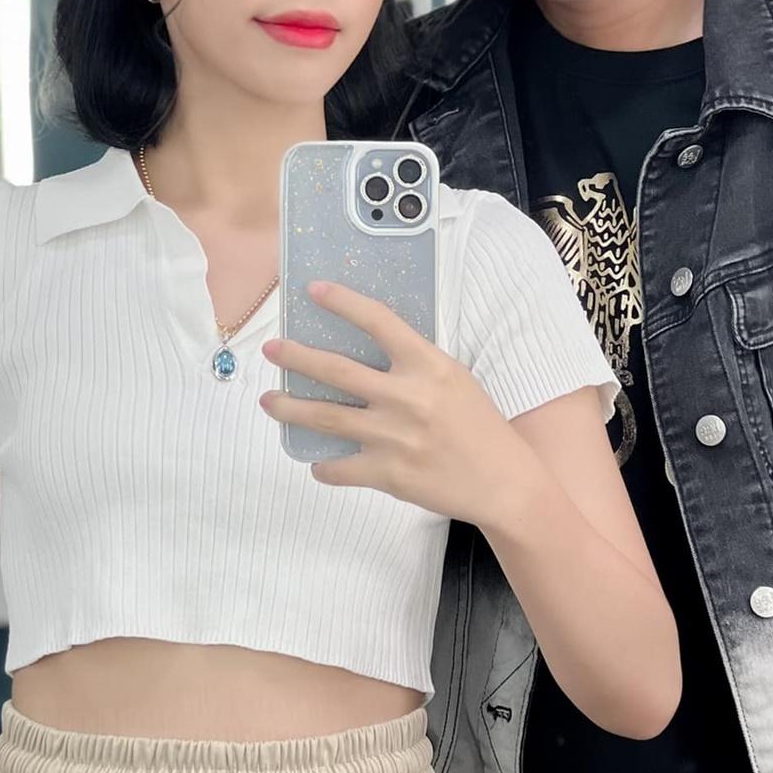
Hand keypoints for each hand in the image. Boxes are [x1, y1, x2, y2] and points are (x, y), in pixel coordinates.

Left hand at [259, 280, 524, 521]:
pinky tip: (316, 461)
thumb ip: (415, 365)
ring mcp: (393, 437)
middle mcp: (407, 397)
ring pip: (325, 418)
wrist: (503, 482)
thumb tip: (367, 351)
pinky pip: (338, 468)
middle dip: (296, 357)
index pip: (378, 322)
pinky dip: (322, 466)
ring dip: (289, 408)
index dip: (343, 302)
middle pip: (336, 371)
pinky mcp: (387, 474)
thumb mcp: (454, 379)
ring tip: (268, 400)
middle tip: (271, 350)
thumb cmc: (479, 425)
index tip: (314, 291)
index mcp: (428, 365)